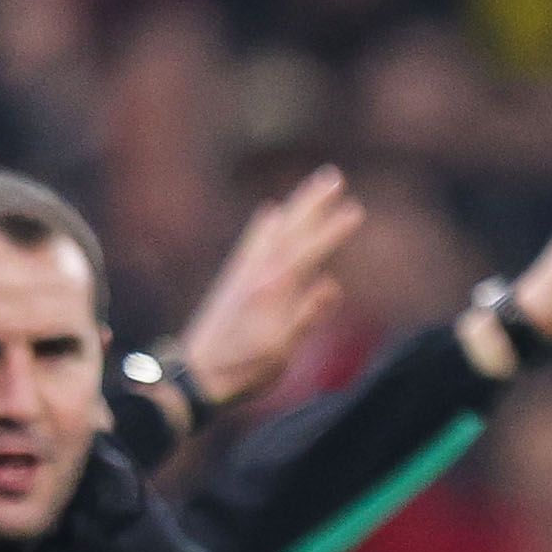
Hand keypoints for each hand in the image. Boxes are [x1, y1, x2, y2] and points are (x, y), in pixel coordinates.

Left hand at [170, 167, 360, 411]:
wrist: (196, 375)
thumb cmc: (243, 369)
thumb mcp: (281, 350)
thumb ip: (305, 316)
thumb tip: (331, 285)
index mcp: (272, 291)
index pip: (308, 252)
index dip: (332, 231)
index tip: (355, 210)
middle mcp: (256, 274)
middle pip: (289, 230)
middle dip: (312, 203)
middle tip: (334, 176)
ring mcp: (243, 274)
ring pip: (273, 232)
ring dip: (294, 208)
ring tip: (312, 189)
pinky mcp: (235, 281)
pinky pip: (253, 243)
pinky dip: (264, 226)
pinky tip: (270, 214)